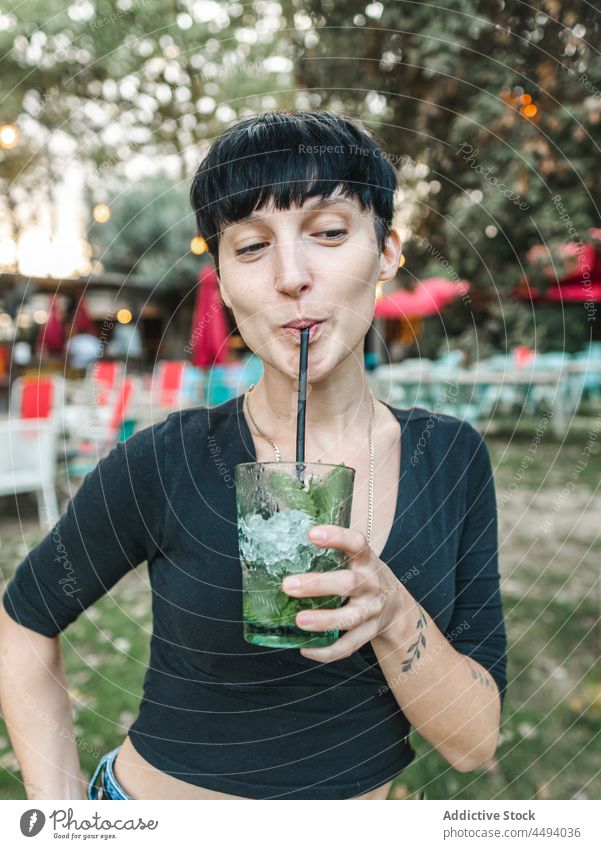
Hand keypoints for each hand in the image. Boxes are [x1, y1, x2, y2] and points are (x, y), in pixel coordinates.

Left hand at [280, 524, 406, 661]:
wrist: (395, 605)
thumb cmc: (363, 576)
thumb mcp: (356, 559)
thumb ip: (332, 553)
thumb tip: (284, 543)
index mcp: (367, 561)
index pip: (357, 543)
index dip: (337, 537)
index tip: (311, 534)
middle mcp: (372, 584)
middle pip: (349, 583)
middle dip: (317, 585)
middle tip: (287, 585)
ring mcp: (372, 611)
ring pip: (350, 617)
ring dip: (324, 620)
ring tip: (299, 621)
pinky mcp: (369, 633)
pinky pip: (349, 646)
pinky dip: (327, 651)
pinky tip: (305, 649)